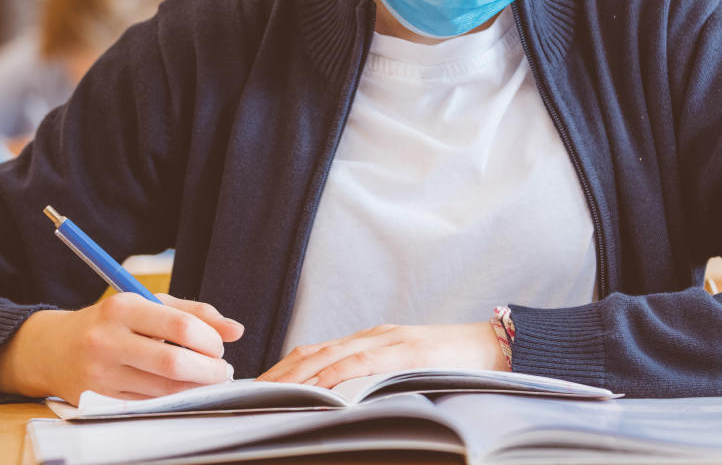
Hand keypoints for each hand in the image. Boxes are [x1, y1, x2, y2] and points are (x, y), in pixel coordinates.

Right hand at [0, 293, 244, 403]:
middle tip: (221, 371)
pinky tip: (181, 393)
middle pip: (174, 363)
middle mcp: (107, 340)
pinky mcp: (98, 401)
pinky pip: (148, 406)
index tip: (219, 347)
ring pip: (164, 391)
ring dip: (196, 389)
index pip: (180, 326)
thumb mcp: (146, 305)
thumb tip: (236, 330)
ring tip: (205, 381)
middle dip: (209, 371)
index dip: (210, 340)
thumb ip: (192, 313)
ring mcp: (101, 374)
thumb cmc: (110, 323)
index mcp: (121, 308)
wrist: (53, 349)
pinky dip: (173, 401)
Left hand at [257, 322, 504, 388]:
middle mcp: (372, 337)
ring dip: (298, 376)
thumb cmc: (455, 367)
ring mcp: (388, 341)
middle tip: (252, 394)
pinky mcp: (407, 350)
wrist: (499, 347)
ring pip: (330, 355)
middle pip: (312, 352)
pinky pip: (364, 362)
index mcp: (369, 342)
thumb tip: (345, 414)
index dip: (285, 369)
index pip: (315, 353)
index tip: (260, 388)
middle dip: (280, 374)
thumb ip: (377, 385)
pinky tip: (319, 387)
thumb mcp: (408, 375)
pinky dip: (337, 374)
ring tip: (273, 394)